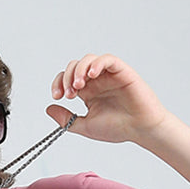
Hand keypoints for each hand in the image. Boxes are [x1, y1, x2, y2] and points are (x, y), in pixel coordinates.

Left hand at [46, 54, 166, 143]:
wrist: (140, 129)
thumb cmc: (118, 128)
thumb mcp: (85, 126)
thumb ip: (67, 119)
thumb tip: (49, 109)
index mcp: (88, 92)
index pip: (67, 78)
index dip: (59, 83)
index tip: (57, 97)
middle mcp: (97, 81)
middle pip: (75, 66)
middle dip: (67, 78)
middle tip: (69, 94)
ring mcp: (108, 75)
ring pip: (88, 59)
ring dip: (79, 70)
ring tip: (79, 85)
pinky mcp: (121, 71)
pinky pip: (107, 59)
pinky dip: (97, 63)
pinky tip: (92, 75)